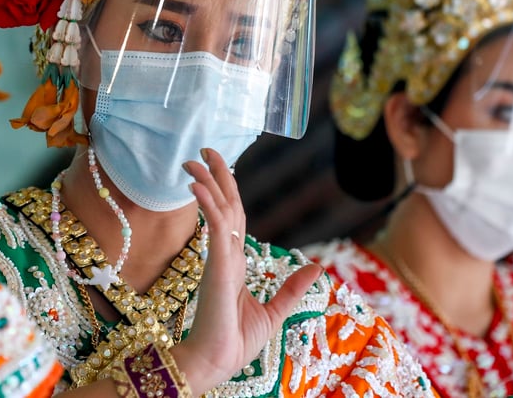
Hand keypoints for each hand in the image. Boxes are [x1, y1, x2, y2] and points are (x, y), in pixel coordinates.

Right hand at [173, 148, 321, 392]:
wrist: (215, 362)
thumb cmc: (236, 342)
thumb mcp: (275, 311)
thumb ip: (292, 288)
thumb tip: (317, 267)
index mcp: (235, 262)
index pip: (234, 216)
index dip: (228, 191)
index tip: (218, 168)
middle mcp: (225, 255)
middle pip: (225, 205)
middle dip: (216, 175)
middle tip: (204, 150)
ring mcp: (219, 258)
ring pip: (218, 210)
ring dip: (208, 182)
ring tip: (196, 159)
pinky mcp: (217, 266)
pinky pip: (216, 228)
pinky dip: (209, 205)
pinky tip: (200, 188)